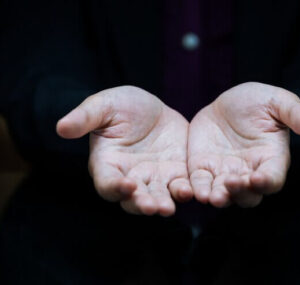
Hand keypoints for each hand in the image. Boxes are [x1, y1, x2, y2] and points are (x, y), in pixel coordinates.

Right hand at [57, 86, 191, 215]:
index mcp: (108, 164)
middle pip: (133, 199)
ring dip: (163, 204)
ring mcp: (154, 178)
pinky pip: (180, 187)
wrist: (151, 107)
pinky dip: (185, 192)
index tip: (127, 185)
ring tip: (169, 207)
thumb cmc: (120, 106)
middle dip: (142, 204)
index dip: (115, 187)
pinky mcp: (175, 174)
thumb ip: (85, 117)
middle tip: (152, 206)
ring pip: (158, 198)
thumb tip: (60, 128)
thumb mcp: (103, 105)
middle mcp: (130, 177)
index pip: (107, 183)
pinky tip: (192, 192)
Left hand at [188, 82, 299, 207]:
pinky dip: (199, 189)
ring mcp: (226, 173)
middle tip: (231, 184)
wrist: (227, 102)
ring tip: (212, 196)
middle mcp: (249, 172)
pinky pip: (202, 184)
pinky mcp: (204, 169)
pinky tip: (196, 191)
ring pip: (225, 195)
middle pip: (249, 194)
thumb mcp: (277, 100)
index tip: (257, 178)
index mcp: (271, 158)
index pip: (273, 178)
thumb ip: (293, 112)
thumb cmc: (258, 102)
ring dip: (219, 198)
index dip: (267, 181)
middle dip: (240, 193)